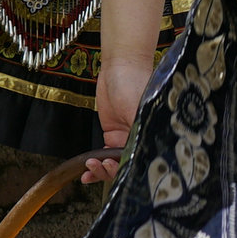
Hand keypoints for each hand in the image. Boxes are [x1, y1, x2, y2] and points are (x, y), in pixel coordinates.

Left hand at [83, 50, 153, 184]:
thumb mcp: (138, 109)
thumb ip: (138, 132)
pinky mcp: (111, 134)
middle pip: (125, 167)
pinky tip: (86, 170)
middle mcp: (138, 140)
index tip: (114, 168)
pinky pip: (103, 155)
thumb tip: (135, 156)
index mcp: (150, 136)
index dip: (126, 169)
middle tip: (101, 166)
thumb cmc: (136, 82)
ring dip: (100, 171)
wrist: (121, 65)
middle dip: (111, 172)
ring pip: (113, 164)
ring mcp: (124, 138)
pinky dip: (95, 164)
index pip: (140, 162)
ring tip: (90, 168)